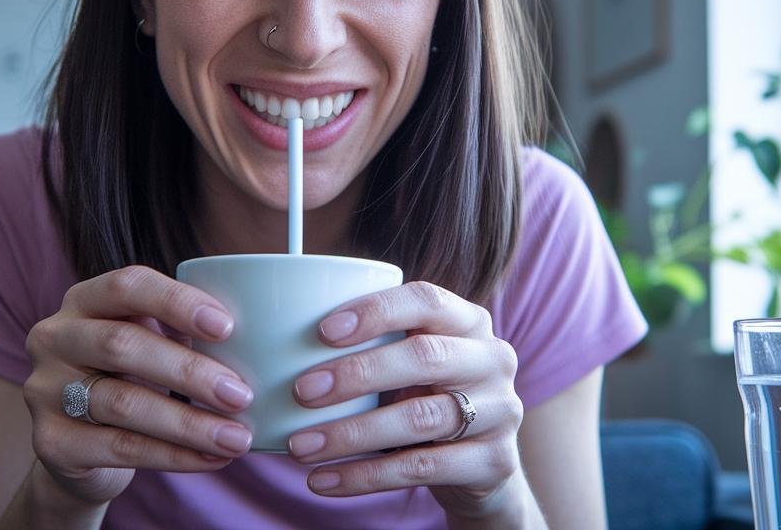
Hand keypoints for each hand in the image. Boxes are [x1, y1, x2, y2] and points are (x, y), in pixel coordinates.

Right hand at [21, 265, 256, 505]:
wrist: (78, 446)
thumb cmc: (129, 377)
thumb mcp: (147, 342)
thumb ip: (183, 331)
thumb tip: (259, 339)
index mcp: (83, 300)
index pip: (127, 285)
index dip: (177, 302)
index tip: (228, 327)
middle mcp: (54, 338)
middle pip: (122, 346)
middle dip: (190, 371)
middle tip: (241, 394)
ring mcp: (45, 390)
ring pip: (123, 403)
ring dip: (189, 423)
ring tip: (237, 437)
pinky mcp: (50, 441)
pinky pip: (119, 448)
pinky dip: (173, 455)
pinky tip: (211, 458)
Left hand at [287, 281, 524, 518]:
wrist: (483, 466)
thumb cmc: (428, 398)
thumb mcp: (411, 364)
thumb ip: (373, 344)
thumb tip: (279, 340)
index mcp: (470, 321)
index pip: (427, 300)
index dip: (376, 311)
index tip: (322, 331)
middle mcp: (493, 359)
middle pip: (424, 357)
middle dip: (357, 373)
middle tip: (302, 391)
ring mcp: (501, 411)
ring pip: (420, 418)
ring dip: (352, 433)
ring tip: (300, 446)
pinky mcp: (494, 462)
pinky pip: (420, 468)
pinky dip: (364, 476)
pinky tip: (324, 480)